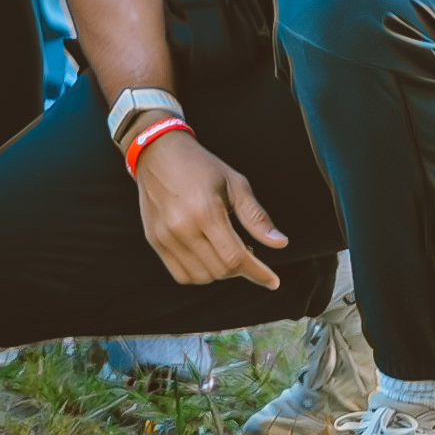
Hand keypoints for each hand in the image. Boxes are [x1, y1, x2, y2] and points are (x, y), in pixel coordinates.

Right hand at [124, 118, 293, 292]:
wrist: (157, 153)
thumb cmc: (201, 166)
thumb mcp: (236, 184)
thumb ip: (257, 217)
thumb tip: (280, 243)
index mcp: (205, 211)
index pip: (236, 258)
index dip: (258, 273)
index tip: (273, 281)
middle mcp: (182, 227)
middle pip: (221, 270)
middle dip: (242, 269)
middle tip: (249, 253)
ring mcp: (165, 235)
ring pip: (202, 276)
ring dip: (221, 273)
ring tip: (226, 251)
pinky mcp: (154, 240)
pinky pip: (182, 274)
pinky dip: (201, 274)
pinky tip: (208, 256)